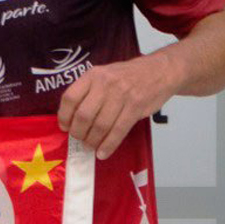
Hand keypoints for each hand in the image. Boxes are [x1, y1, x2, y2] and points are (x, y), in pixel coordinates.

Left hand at [58, 56, 175, 158]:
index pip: (70, 98)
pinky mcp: (136, 107)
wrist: (160, 71)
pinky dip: (109, 145)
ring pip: (100, 125)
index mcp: (92, 75)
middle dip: (78, 132)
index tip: (64, 127)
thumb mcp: (103, 75)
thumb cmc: (128, 76)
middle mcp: (105, 84)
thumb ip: (88, 91)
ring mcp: (122, 95)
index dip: (64, 116)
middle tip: (78, 139)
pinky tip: (103, 152)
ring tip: (90, 145)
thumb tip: (71, 118)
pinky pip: (118, 130)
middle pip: (83, 115)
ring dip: (92, 141)